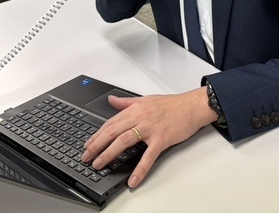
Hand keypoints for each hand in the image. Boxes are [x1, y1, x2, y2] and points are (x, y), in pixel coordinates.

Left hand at [81, 87, 215, 187]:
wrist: (192, 106)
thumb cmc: (171, 105)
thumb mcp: (145, 99)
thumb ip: (126, 102)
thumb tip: (112, 100)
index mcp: (135, 109)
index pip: (110, 123)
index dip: (97, 135)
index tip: (88, 145)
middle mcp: (140, 118)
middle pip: (113, 132)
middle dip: (97, 145)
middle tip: (86, 157)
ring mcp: (150, 129)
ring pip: (124, 141)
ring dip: (109, 154)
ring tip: (100, 165)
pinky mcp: (161, 139)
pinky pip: (148, 156)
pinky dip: (140, 169)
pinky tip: (133, 179)